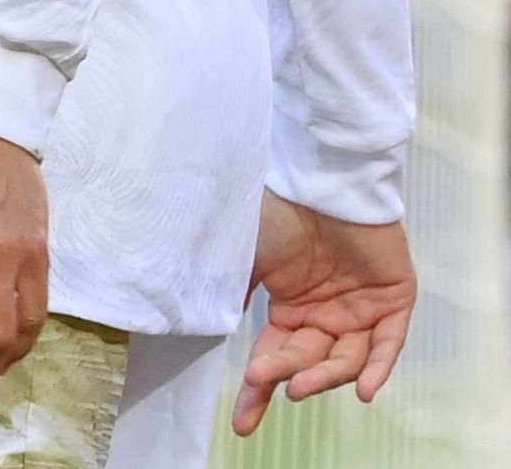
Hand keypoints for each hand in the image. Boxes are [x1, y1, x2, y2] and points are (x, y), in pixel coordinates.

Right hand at [232, 193, 414, 435]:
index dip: (258, 390)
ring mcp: (361, 308)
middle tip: (263, 383)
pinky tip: (365, 392)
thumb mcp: (244, 256)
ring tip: (300, 387)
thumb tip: (207, 326)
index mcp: (291, 306)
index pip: (275, 356)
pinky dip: (377, 369)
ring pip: (345, 359)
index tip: (241, 421)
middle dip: (284, 376)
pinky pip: (388, 344)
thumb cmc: (277, 210)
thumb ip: (231, 293)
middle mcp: (327, 314)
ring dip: (323, 377)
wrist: (318, 179)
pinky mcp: (393, 299)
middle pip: (307, 361)